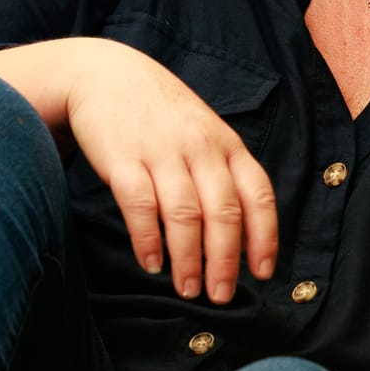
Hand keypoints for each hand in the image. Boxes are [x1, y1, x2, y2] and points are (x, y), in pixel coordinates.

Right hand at [0, 38, 277, 303]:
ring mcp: (162, 152)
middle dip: (224, 262)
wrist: (105, 74)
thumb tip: (240, 236)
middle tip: (220, 296)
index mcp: (227, 144)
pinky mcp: (123, 158)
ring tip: (188, 289)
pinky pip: (140, 205)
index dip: (264, 238)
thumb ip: (223, 174)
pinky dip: (147, 240)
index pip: (257, 195)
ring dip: (188, 259)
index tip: (262, 274)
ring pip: (184, 215)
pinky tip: (151, 263)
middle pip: (223, 213)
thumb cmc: (161, 114)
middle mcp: (200, 148)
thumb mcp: (204, 133)